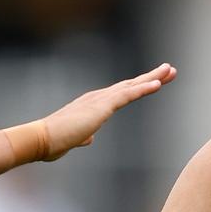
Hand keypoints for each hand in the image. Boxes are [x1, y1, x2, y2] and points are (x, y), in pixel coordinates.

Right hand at [43, 63, 177, 159]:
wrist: (40, 140)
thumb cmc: (53, 142)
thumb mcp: (75, 139)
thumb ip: (84, 136)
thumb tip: (89, 138)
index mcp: (93, 105)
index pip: (121, 93)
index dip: (140, 87)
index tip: (157, 82)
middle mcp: (97, 98)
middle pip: (130, 84)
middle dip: (152, 77)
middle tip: (170, 70)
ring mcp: (99, 100)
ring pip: (132, 86)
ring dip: (153, 78)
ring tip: (170, 71)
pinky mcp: (101, 107)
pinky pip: (127, 95)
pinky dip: (143, 89)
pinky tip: (157, 85)